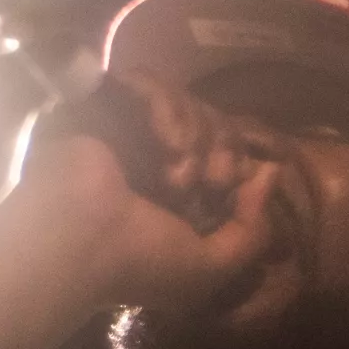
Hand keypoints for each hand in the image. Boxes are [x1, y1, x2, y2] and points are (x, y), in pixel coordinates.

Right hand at [0, 69, 282, 312]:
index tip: (227, 189)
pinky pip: (148, 81)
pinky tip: (166, 145)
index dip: (237, 163)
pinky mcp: (103, 101)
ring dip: (194, 135)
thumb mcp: (213, 267)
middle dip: (222, 149)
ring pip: (186, 99)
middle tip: (207, 182)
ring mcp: (127, 127)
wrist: (77, 245)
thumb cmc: (140, 263)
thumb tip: (271, 173)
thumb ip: (254, 230)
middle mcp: (152, 156)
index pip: (225, 152)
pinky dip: (167, 110)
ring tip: (176, 175)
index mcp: (175, 192)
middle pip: (213, 121)